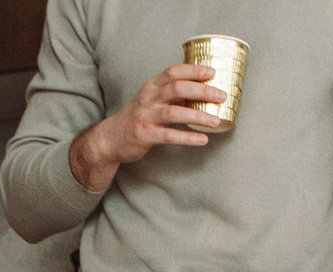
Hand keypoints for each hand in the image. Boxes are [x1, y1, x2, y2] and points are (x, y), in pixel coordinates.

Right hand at [70, 63, 219, 190]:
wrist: (111, 138)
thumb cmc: (138, 118)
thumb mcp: (152, 100)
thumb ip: (173, 95)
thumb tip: (203, 91)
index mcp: (152, 86)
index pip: (174, 72)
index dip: (194, 70)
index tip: (213, 72)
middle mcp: (148, 98)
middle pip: (177, 88)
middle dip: (202, 90)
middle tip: (221, 96)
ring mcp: (146, 116)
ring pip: (175, 112)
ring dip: (198, 116)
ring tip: (216, 120)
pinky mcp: (144, 135)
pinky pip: (169, 136)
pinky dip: (187, 137)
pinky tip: (202, 139)